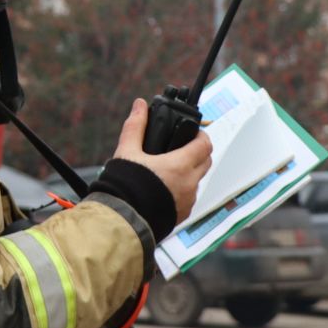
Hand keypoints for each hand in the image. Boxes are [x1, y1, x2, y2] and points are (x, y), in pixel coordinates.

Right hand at [112, 99, 212, 222]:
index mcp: (180, 166)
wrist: (121, 221)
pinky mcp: (182, 215)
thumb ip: (135, 126)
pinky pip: (189, 197)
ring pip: (197, 180)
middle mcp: (189, 184)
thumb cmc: (124, 187)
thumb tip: (139, 105)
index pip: (205, 144)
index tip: (192, 132)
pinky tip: (164, 188)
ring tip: (169, 168)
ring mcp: (187, 201)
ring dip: (190, 172)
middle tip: (181, 147)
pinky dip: (182, 189)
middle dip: (198, 152)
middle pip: (206, 161)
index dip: (201, 135)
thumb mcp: (127, 152)